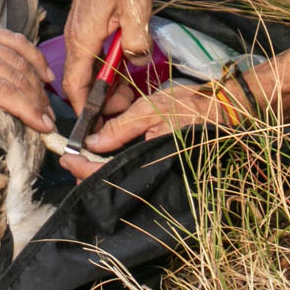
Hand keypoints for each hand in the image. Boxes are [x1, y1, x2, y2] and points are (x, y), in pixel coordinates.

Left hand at [0, 0, 54, 166]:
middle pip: (18, 75)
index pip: (4, 89)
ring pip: (19, 57)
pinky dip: (31, 54)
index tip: (43, 126)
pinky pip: (13, 39)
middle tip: (50, 123)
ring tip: (49, 104)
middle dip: (37, 101)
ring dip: (38, 81)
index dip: (27, 109)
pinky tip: (42, 71)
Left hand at [58, 83, 230, 179]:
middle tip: (72, 161)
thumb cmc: (189, 107)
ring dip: (101, 170)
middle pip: (112, 181)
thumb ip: (119, 127)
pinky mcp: (162, 169)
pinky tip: (108, 156)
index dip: (83, 167)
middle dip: (89, 173)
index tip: (67, 158)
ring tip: (85, 158)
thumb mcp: (149, 110)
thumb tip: (92, 142)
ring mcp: (158, 173)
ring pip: (122, 179)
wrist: (223, 109)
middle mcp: (152, 173)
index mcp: (148, 161)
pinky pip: (135, 172)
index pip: (106, 172)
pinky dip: (118, 165)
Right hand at [62, 0, 154, 113]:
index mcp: (83, 40)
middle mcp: (76, 38)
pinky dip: (105, 65)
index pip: (76, 87)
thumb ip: (136, 43)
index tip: (95, 127)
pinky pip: (92, 53)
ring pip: (88, 68)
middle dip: (100, 100)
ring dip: (105, 82)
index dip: (84, 111)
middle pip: (81, 81)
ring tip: (127, 90)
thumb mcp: (137, 10)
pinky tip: (124, 65)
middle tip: (124, 109)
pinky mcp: (88, 24)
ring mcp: (80, 31)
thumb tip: (136, 64)